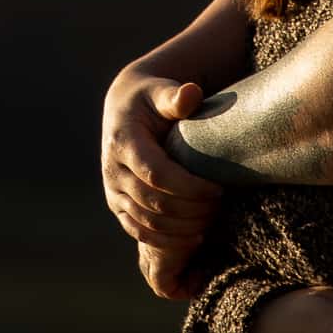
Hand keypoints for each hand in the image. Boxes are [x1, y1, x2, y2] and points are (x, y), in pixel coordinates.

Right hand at [100, 69, 222, 290]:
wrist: (125, 109)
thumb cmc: (151, 98)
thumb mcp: (161, 91)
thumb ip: (175, 96)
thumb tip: (191, 93)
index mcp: (123, 142)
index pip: (156, 174)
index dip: (189, 187)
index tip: (218, 189)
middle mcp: (113, 170)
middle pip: (154, 203)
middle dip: (191, 210)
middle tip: (219, 207)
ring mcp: (113, 191)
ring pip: (147, 223)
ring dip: (182, 228)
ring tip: (211, 220)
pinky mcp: (118, 206)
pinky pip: (139, 232)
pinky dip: (167, 240)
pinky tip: (194, 238)